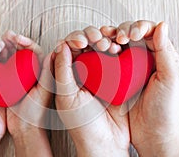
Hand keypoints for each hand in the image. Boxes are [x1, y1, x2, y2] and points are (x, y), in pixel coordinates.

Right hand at [0, 30, 52, 156]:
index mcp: (41, 71)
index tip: (17, 37)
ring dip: (5, 48)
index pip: (34, 51)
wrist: (24, 127)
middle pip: (21, 51)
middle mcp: (30, 72)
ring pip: (11, 57)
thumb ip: (49, 71)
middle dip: (13, 41)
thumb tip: (57, 49)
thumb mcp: (45, 90)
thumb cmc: (37, 111)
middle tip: (6, 35)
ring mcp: (18, 77)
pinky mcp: (7, 83)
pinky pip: (1, 67)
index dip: (26, 42)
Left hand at [54, 26, 129, 156]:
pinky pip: (116, 57)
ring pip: (101, 47)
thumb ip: (62, 70)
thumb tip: (60, 45)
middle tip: (97, 40)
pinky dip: (117, 49)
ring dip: (104, 40)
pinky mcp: (116, 76)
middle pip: (85, 43)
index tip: (80, 42)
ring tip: (108, 46)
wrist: (106, 142)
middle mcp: (83, 71)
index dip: (73, 39)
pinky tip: (118, 49)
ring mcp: (100, 72)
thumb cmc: (82, 124)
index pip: (67, 48)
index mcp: (67, 74)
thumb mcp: (67, 97)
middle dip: (91, 36)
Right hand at [101, 20, 178, 156]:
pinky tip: (98, 51)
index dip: (139, 27)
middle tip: (119, 38)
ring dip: (110, 38)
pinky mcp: (117, 77)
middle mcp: (145, 59)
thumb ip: (165, 51)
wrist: (153, 134)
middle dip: (123, 30)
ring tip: (105, 42)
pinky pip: (108, 59)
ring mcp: (129, 68)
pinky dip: (102, 52)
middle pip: (132, 34)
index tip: (132, 36)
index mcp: (161, 56)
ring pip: (118, 44)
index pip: (150, 31)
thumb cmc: (167, 109)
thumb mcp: (171, 79)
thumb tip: (162, 25)